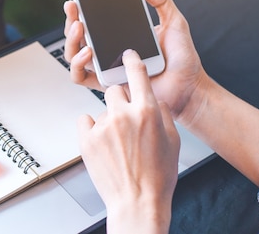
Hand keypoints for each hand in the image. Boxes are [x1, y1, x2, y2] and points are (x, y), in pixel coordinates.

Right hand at [64, 0, 207, 122]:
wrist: (189, 87)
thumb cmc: (182, 58)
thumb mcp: (174, 21)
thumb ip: (161, 0)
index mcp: (120, 34)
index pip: (94, 19)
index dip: (80, 9)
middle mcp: (109, 50)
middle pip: (78, 35)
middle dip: (71, 20)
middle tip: (74, 8)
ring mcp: (106, 67)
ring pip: (74, 54)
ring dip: (71, 40)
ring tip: (80, 28)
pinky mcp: (107, 84)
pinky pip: (81, 77)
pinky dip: (77, 65)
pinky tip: (88, 52)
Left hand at [78, 50, 179, 233]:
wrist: (137, 202)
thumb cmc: (158, 176)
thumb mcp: (173, 140)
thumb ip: (161, 112)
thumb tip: (152, 98)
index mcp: (147, 112)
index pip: (136, 72)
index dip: (131, 60)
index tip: (127, 55)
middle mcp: (123, 115)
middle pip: (114, 90)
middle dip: (120, 100)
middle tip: (125, 120)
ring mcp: (102, 127)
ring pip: (101, 107)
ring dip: (108, 118)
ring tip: (117, 142)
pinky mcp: (86, 139)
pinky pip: (85, 120)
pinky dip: (91, 128)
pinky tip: (103, 144)